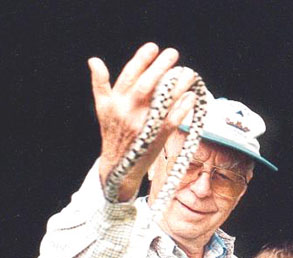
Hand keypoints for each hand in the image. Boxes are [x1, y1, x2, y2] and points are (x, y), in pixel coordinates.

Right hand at [88, 42, 196, 200]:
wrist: (119, 167)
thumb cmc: (112, 134)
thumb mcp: (102, 108)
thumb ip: (100, 84)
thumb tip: (93, 60)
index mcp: (115, 103)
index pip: (129, 76)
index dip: (141, 60)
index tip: (154, 47)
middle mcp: (128, 112)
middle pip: (146, 85)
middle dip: (160, 67)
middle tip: (173, 54)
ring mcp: (143, 126)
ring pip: (161, 101)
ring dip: (177, 85)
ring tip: (188, 73)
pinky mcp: (156, 138)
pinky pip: (172, 120)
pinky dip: (182, 108)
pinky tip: (190, 97)